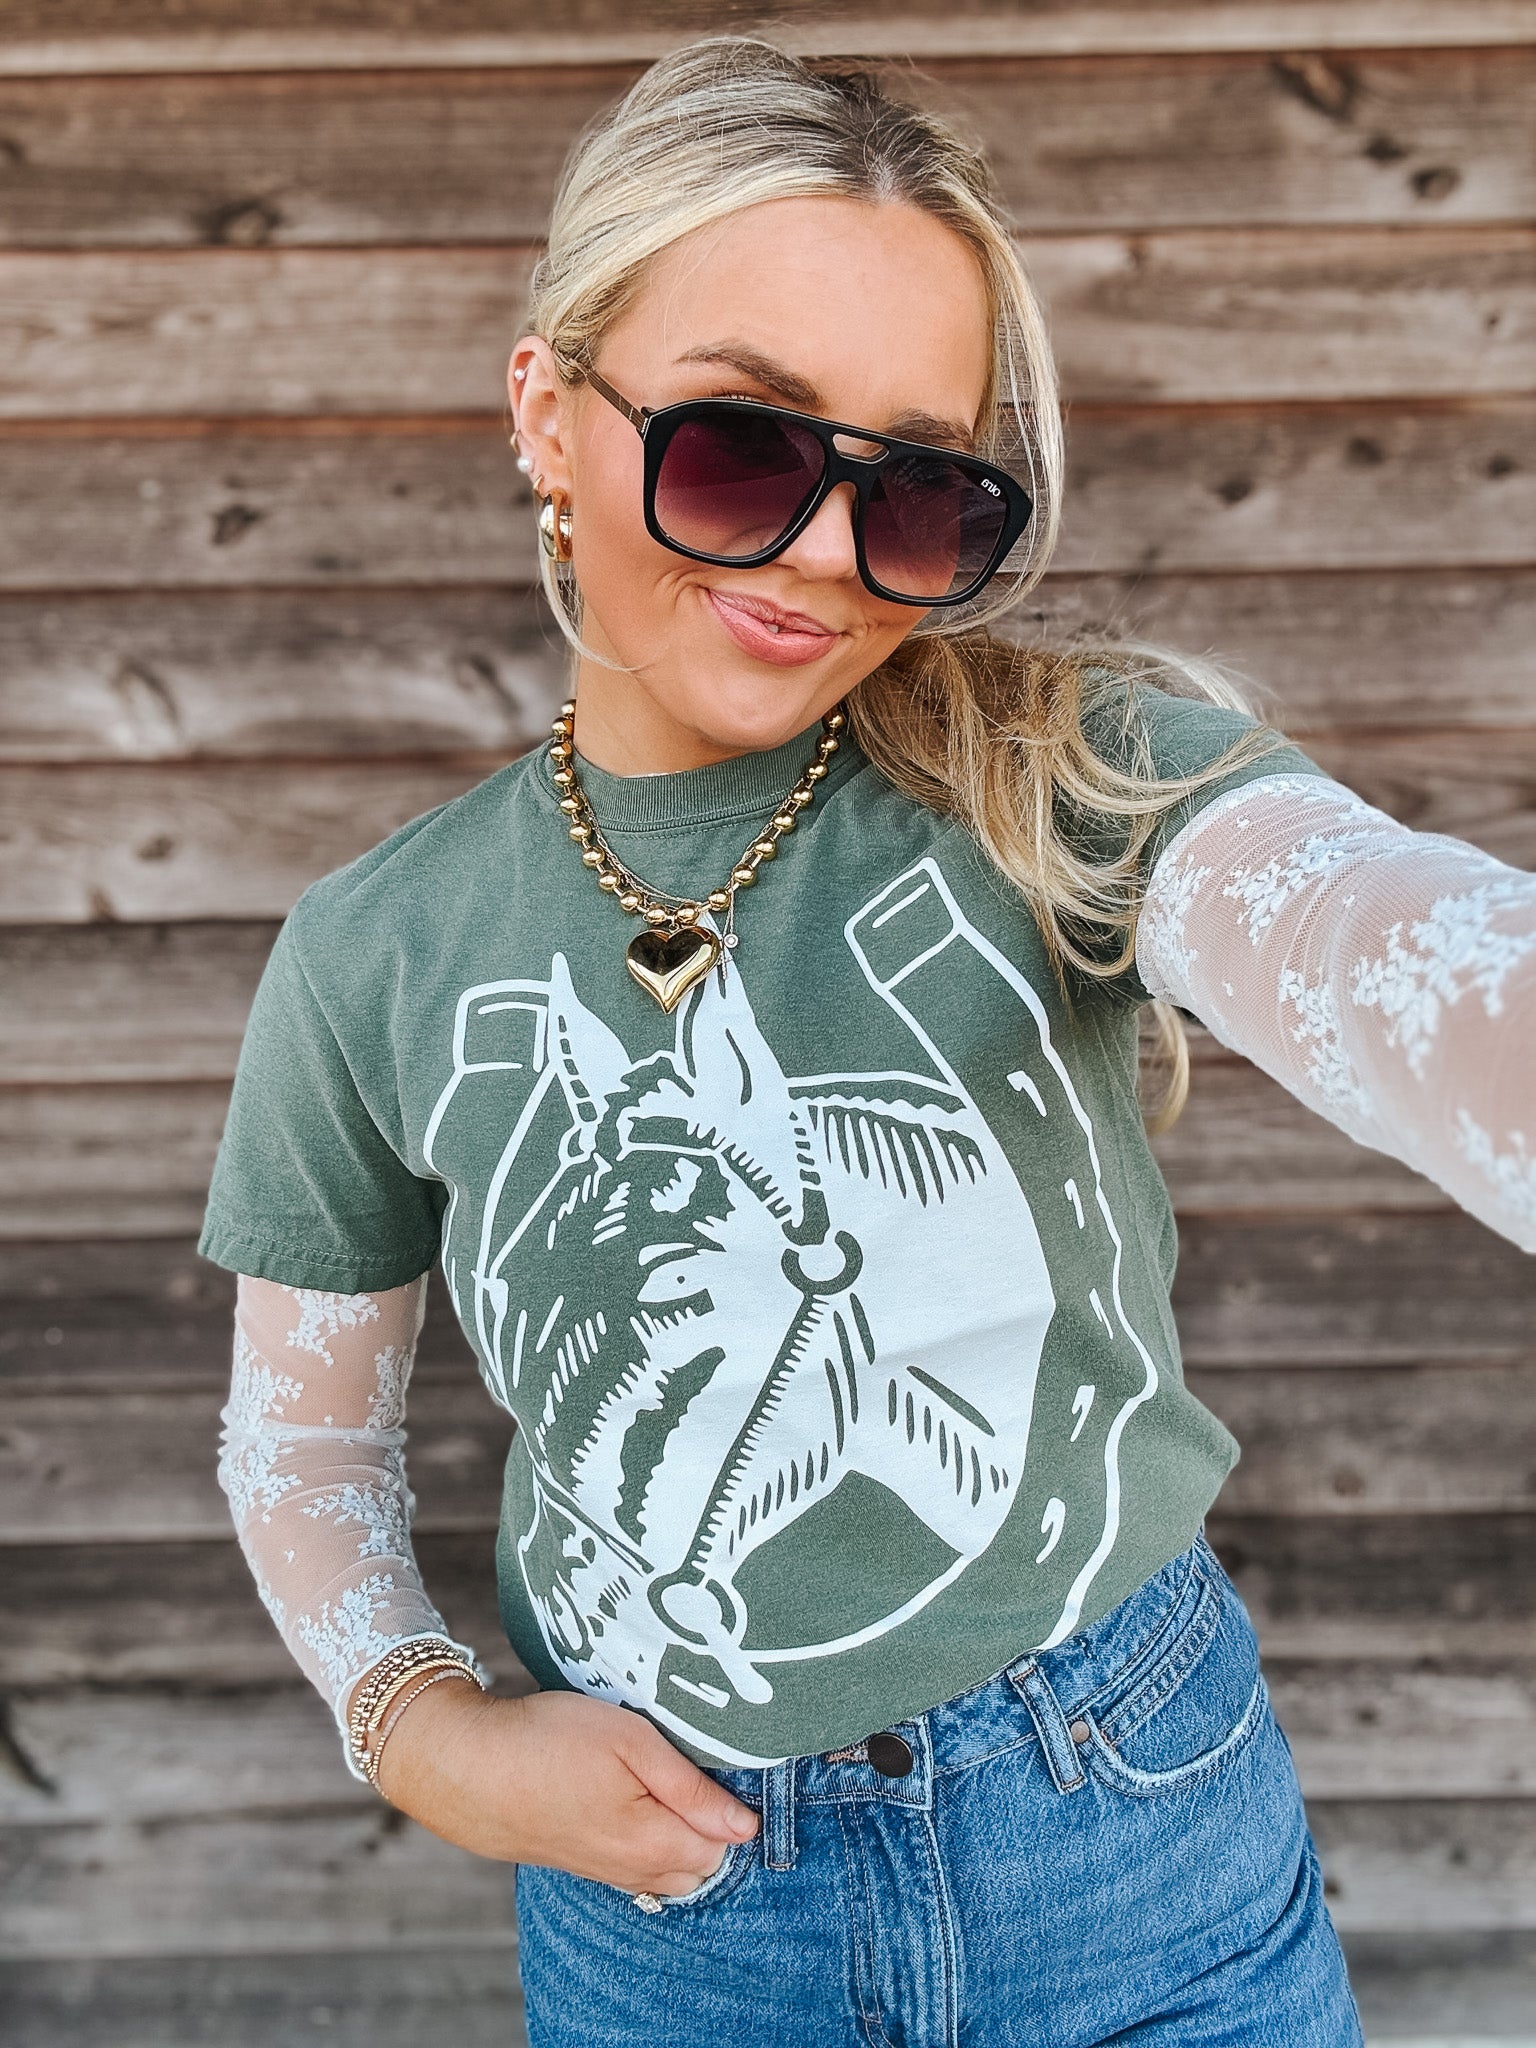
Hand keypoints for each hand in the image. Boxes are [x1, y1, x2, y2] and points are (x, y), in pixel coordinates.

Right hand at [372, 1681, 759, 1893]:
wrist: (466, 1765)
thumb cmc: (548, 1741)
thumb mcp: (630, 1742)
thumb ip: (691, 1788)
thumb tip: (745, 1825)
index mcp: (652, 1843)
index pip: (725, 1843)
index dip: (728, 1800)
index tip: (712, 1759)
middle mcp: (632, 1871)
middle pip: (700, 1862)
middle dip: (707, 1821)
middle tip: (682, 1763)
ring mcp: (603, 1871)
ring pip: (666, 1868)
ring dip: (675, 1831)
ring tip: (652, 1777)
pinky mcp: (580, 1863)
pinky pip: (633, 1866)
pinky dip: (644, 1839)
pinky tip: (625, 1797)